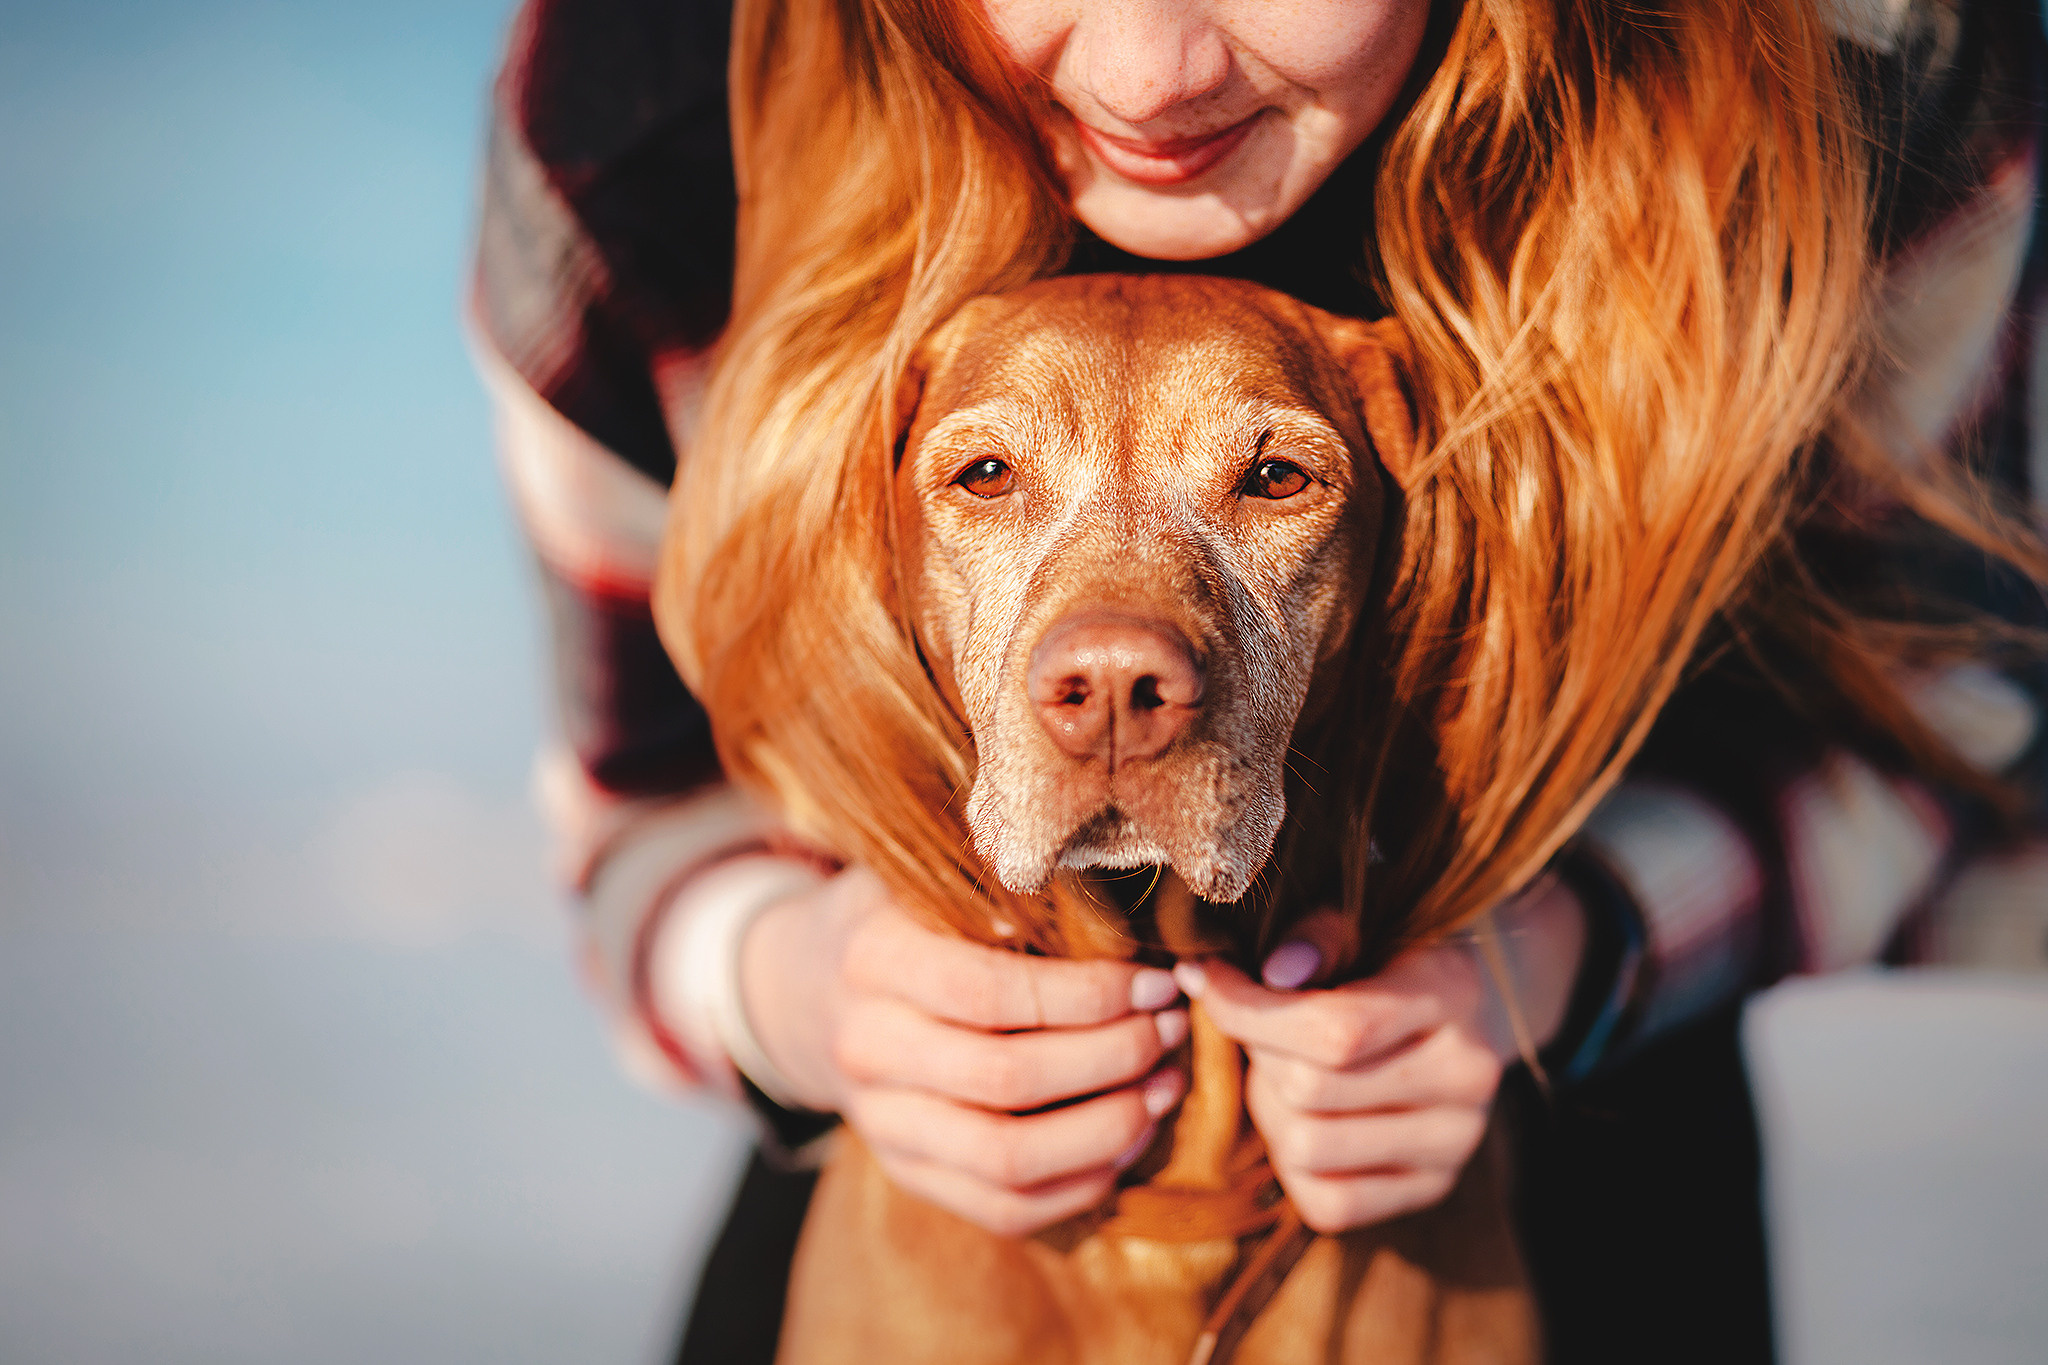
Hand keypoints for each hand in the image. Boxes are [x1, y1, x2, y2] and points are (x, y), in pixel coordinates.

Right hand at [739, 867, 1188, 1235]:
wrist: (807, 990)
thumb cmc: (896, 916)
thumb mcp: (922, 872)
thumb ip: (993, 876)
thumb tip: (1099, 887)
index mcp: (873, 958)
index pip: (990, 992)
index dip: (1087, 995)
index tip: (1156, 980)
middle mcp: (867, 1047)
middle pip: (1008, 1079)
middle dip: (1114, 1057)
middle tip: (1172, 1028)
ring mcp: (881, 1120)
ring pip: (1007, 1158)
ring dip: (1107, 1129)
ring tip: (1164, 1086)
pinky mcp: (904, 1171)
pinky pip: (1000, 1207)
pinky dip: (1078, 1185)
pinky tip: (1129, 1142)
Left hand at [1175, 880, 1584, 1234]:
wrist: (1475, 1006)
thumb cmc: (1396, 951)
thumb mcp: (1367, 918)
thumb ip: (1320, 935)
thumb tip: (1272, 972)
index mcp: (1454, 995)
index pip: (1334, 1028)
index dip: (1247, 1008)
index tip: (1208, 979)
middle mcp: (1468, 1076)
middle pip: (1308, 1089)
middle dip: (1255, 1049)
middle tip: (1254, 1020)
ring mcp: (1455, 1142)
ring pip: (1308, 1148)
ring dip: (1268, 1105)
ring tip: (1280, 1066)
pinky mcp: (1433, 1187)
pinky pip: (1329, 1203)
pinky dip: (1292, 1162)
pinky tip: (1299, 1113)